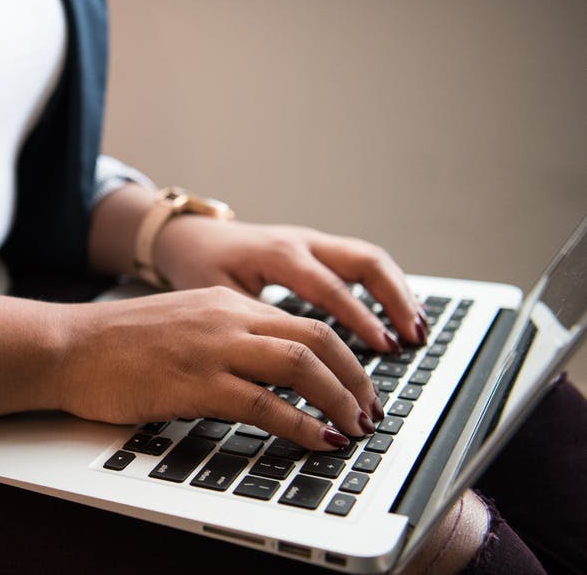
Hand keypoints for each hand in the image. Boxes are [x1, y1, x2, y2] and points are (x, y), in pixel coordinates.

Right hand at [60, 286, 380, 448]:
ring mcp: (212, 349)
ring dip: (339, 399)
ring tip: (355, 427)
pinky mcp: (194, 383)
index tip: (359, 386)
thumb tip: (268, 373)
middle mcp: (227, 318)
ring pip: (300, 365)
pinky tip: (318, 440)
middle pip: (317, 339)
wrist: (67, 346)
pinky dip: (301, 424)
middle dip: (356, 378)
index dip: (345, 357)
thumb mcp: (183, 325)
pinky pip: (264, 404)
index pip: (306, 323)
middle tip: (370, 411)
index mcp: (226, 303)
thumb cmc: (116, 343)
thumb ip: (226, 338)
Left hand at [154, 217, 427, 352]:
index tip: (384, 347)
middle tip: (414, 337)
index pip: (330, 288)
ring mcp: (312, 242)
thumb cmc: (200, 269)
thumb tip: (284, 369)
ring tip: (417, 329)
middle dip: (394, 300)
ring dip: (397, 292)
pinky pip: (360, 262)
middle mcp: (302, 242)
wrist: (189, 238)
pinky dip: (385, 286)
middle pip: (365, 261)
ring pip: (369, 258)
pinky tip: (399, 314)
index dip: (360, 319)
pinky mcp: (317, 248)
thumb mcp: (219, 299)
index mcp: (278, 255)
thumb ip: (253, 328)